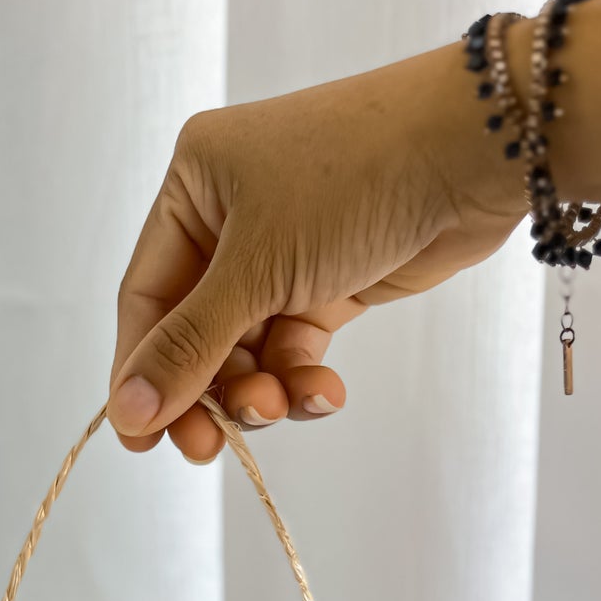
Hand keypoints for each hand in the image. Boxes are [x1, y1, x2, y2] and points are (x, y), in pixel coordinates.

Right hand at [109, 42, 525, 459]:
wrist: (474, 153)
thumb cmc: (356, 179)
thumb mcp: (256, 267)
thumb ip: (189, 347)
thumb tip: (127, 414)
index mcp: (193, 186)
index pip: (147, 298)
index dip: (140, 373)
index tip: (140, 441)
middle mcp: (230, 215)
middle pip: (194, 333)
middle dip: (206, 392)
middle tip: (208, 448)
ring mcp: (283, 250)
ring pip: (247, 349)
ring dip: (261, 391)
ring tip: (282, 407)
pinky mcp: (331, 279)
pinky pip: (295, 346)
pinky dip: (303, 378)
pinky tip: (324, 392)